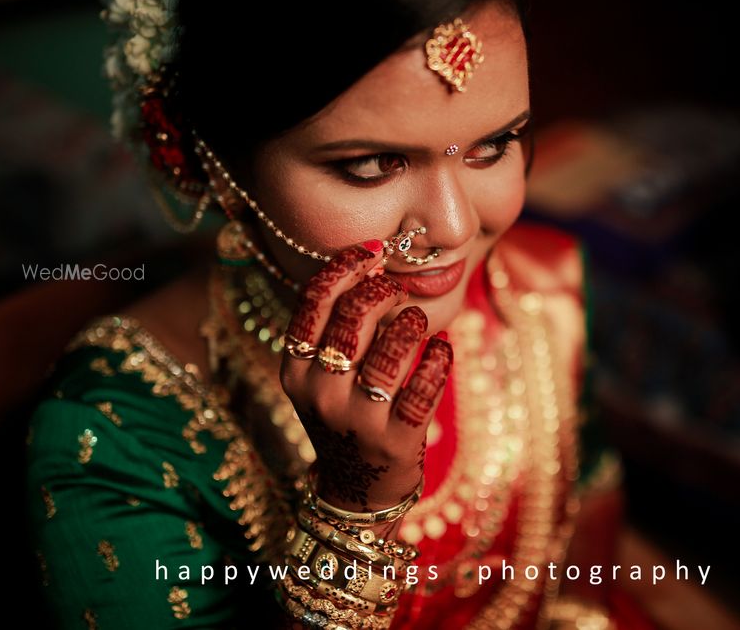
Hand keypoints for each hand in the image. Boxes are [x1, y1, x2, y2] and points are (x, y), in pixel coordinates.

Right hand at [280, 240, 452, 514]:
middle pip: (350, 320)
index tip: (371, 250)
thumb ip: (336, 330)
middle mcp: (321, 394)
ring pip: (388, 353)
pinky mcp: (396, 440)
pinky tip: (443, 349)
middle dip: (380, 290)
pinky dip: (438, 360)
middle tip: (396, 286)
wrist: (358, 489)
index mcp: (295, 371)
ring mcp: (358, 419)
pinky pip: (423, 389)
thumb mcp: (322, 378)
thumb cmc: (345, 416)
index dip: (343, 267)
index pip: (312, 304)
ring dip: (411, 325)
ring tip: (416, 319)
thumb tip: (371, 265)